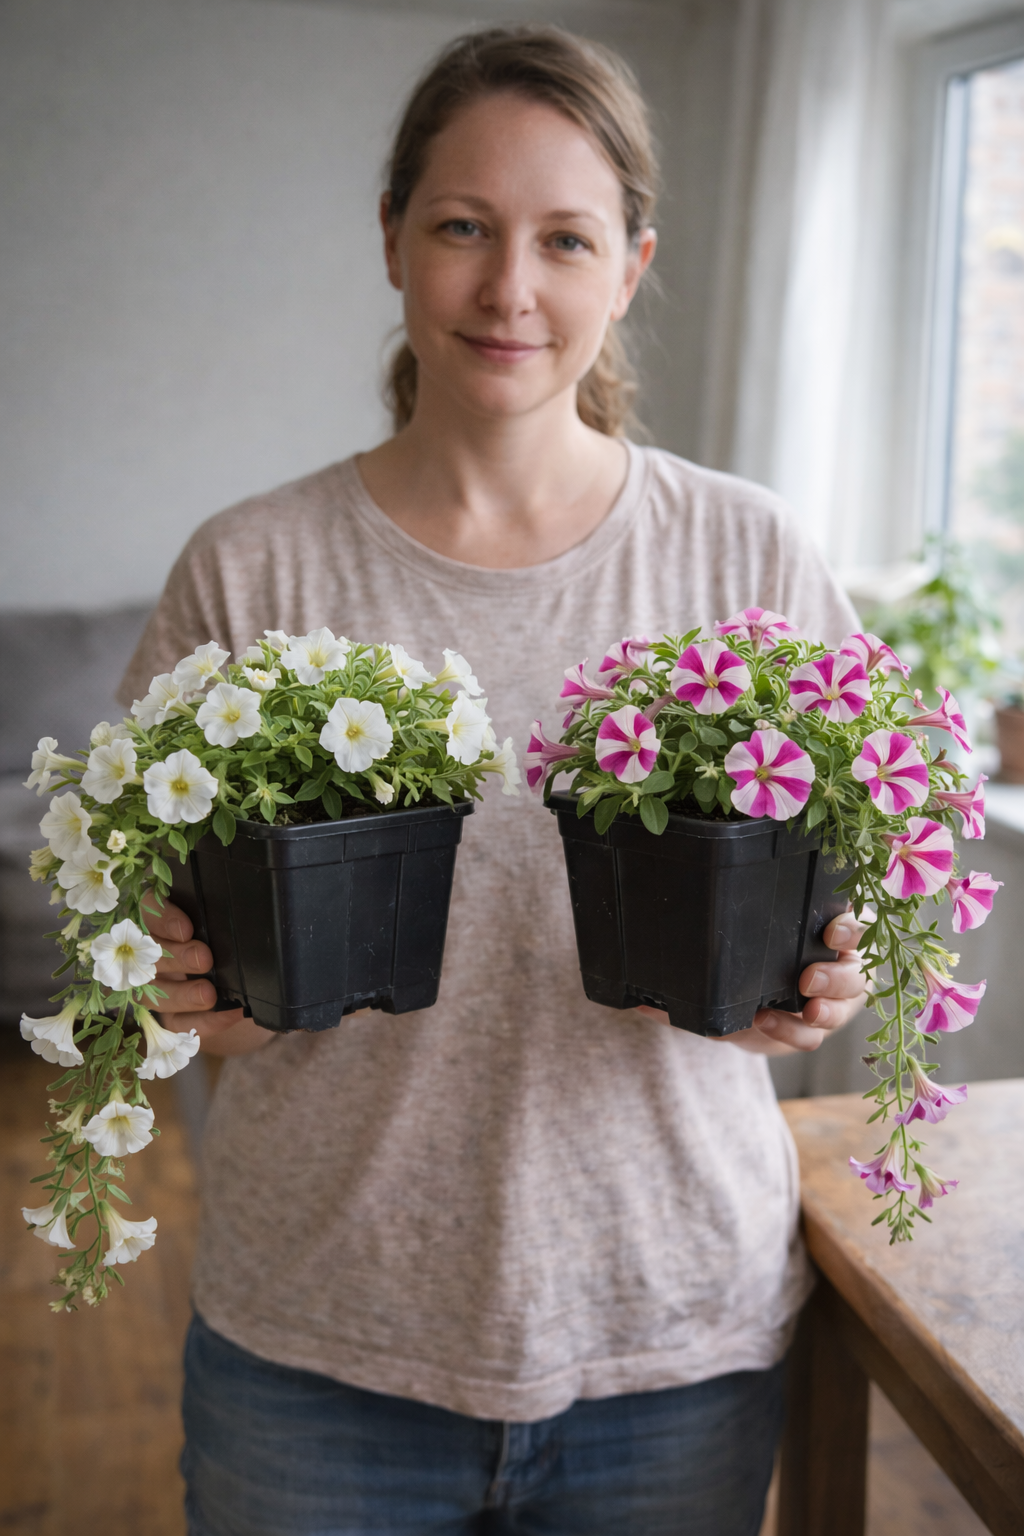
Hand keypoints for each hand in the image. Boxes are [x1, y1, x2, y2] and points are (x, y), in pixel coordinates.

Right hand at [142, 894, 275, 1057]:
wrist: (242, 974)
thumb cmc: (227, 935)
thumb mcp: (219, 917)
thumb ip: (213, 910)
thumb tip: (234, 899)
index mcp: (158, 919)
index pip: (147, 911)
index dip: (162, 919)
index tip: (185, 929)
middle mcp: (150, 954)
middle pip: (149, 957)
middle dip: (176, 958)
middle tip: (203, 958)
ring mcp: (156, 988)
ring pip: (157, 995)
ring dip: (183, 995)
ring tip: (208, 994)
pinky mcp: (169, 1018)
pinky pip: (180, 1024)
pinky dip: (206, 1021)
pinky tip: (230, 1014)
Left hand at [636, 913, 867, 1055]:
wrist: (756, 1002)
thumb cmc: (759, 963)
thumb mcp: (747, 947)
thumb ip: (718, 950)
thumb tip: (655, 968)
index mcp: (830, 936)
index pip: (854, 928)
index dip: (848, 930)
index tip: (830, 933)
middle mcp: (839, 969)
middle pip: (854, 976)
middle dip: (833, 979)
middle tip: (807, 981)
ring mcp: (830, 1004)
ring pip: (838, 1012)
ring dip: (817, 1014)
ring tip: (792, 1014)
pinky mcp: (813, 1031)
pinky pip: (810, 1038)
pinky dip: (785, 1033)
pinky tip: (761, 1024)